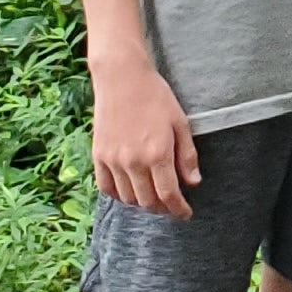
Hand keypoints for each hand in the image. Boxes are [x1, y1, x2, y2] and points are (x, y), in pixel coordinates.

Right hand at [90, 54, 201, 216]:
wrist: (122, 78)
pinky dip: (119, 195)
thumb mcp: (180, 122)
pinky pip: (107, 188)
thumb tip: (193, 183)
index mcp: (157, 153)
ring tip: (153, 198)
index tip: (185, 214)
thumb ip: (187, 155)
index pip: (169, 194)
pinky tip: (130, 191)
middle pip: (148, 201)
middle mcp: (133, 162)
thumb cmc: (156, 97)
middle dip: (163, 208)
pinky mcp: (98, 156)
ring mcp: (113, 160)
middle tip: (172, 207)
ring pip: (128, 198)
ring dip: (142, 203)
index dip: (178, 209)